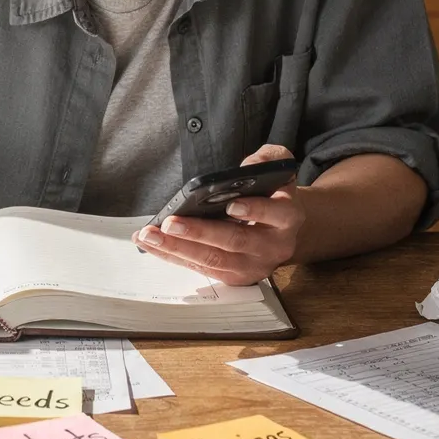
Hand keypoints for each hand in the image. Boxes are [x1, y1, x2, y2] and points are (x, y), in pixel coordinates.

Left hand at [132, 144, 302, 285]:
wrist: (280, 229)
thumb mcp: (278, 169)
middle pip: (236, 241)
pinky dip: (174, 256)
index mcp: (288, 217)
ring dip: (178, 249)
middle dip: (200, 233)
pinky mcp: (234, 277)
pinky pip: (201, 269)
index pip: (276, 214)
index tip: (231, 205)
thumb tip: (244, 168)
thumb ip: (267, 160)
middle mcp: (274, 246)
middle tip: (171, 223)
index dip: (255, 210)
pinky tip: (152, 244)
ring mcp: (254, 266)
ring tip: (150, 236)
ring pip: (214, 261)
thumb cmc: (272, 195)